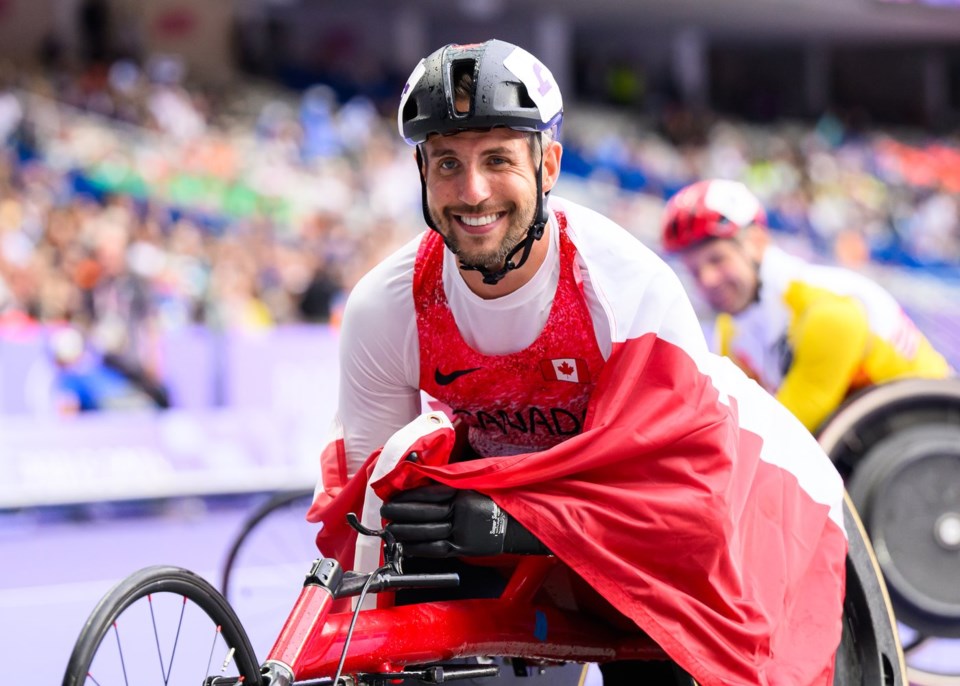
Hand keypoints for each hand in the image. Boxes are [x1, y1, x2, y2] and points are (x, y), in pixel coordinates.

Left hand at [380, 485, 547, 556]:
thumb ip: (452, 484)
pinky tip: (407, 546)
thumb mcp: (476, 485)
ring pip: (428, 530)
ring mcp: (462, 530)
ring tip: (391, 529)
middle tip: (385, 512)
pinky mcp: (464, 548)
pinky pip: (437, 549)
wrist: (518, 524)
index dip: (408, 496)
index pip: (429, 492)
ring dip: (406, 531)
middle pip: (425, 511)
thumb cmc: (497, 502)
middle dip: (402, 512)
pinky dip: (420, 548)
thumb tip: (425, 481)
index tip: (393, 496)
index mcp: (463, 491)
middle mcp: (461, 509)